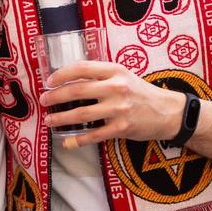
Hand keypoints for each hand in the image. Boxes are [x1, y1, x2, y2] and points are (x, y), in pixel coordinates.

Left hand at [39, 61, 185, 149]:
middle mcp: (116, 87)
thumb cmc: (142, 93)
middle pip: (77, 90)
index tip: (49, 81)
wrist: (168, 112)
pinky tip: (67, 142)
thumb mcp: (124, 76)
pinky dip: (78, 140)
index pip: (82, 68)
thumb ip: (102, 75)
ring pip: (81, 113)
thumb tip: (71, 79)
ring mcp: (118, 108)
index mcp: (115, 70)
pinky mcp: (121, 127)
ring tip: (49, 120)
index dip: (62, 74)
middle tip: (43, 100)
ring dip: (61, 118)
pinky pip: (94, 134)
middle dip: (55, 96)